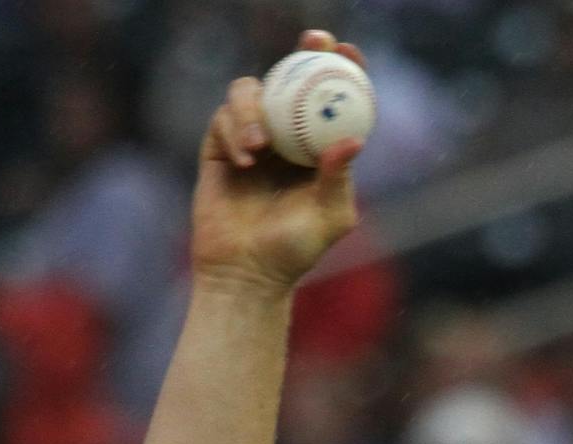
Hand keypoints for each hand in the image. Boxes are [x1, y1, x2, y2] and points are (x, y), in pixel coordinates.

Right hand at [190, 30, 366, 291]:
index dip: (341, 70)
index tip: (348, 52)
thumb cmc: (294, 251)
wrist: (245, 271)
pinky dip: (233, 131)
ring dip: (255, 108)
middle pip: (291, 79)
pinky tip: (245, 160)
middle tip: (313, 42)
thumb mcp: (329, 216)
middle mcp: (286, 137)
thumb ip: (339, 178)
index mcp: (318, 149)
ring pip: (250, 92)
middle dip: (303, 53)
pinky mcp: (218, 147)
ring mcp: (250, 139)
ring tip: (260, 146)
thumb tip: (354, 141)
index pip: (331, 99)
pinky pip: (222, 118)